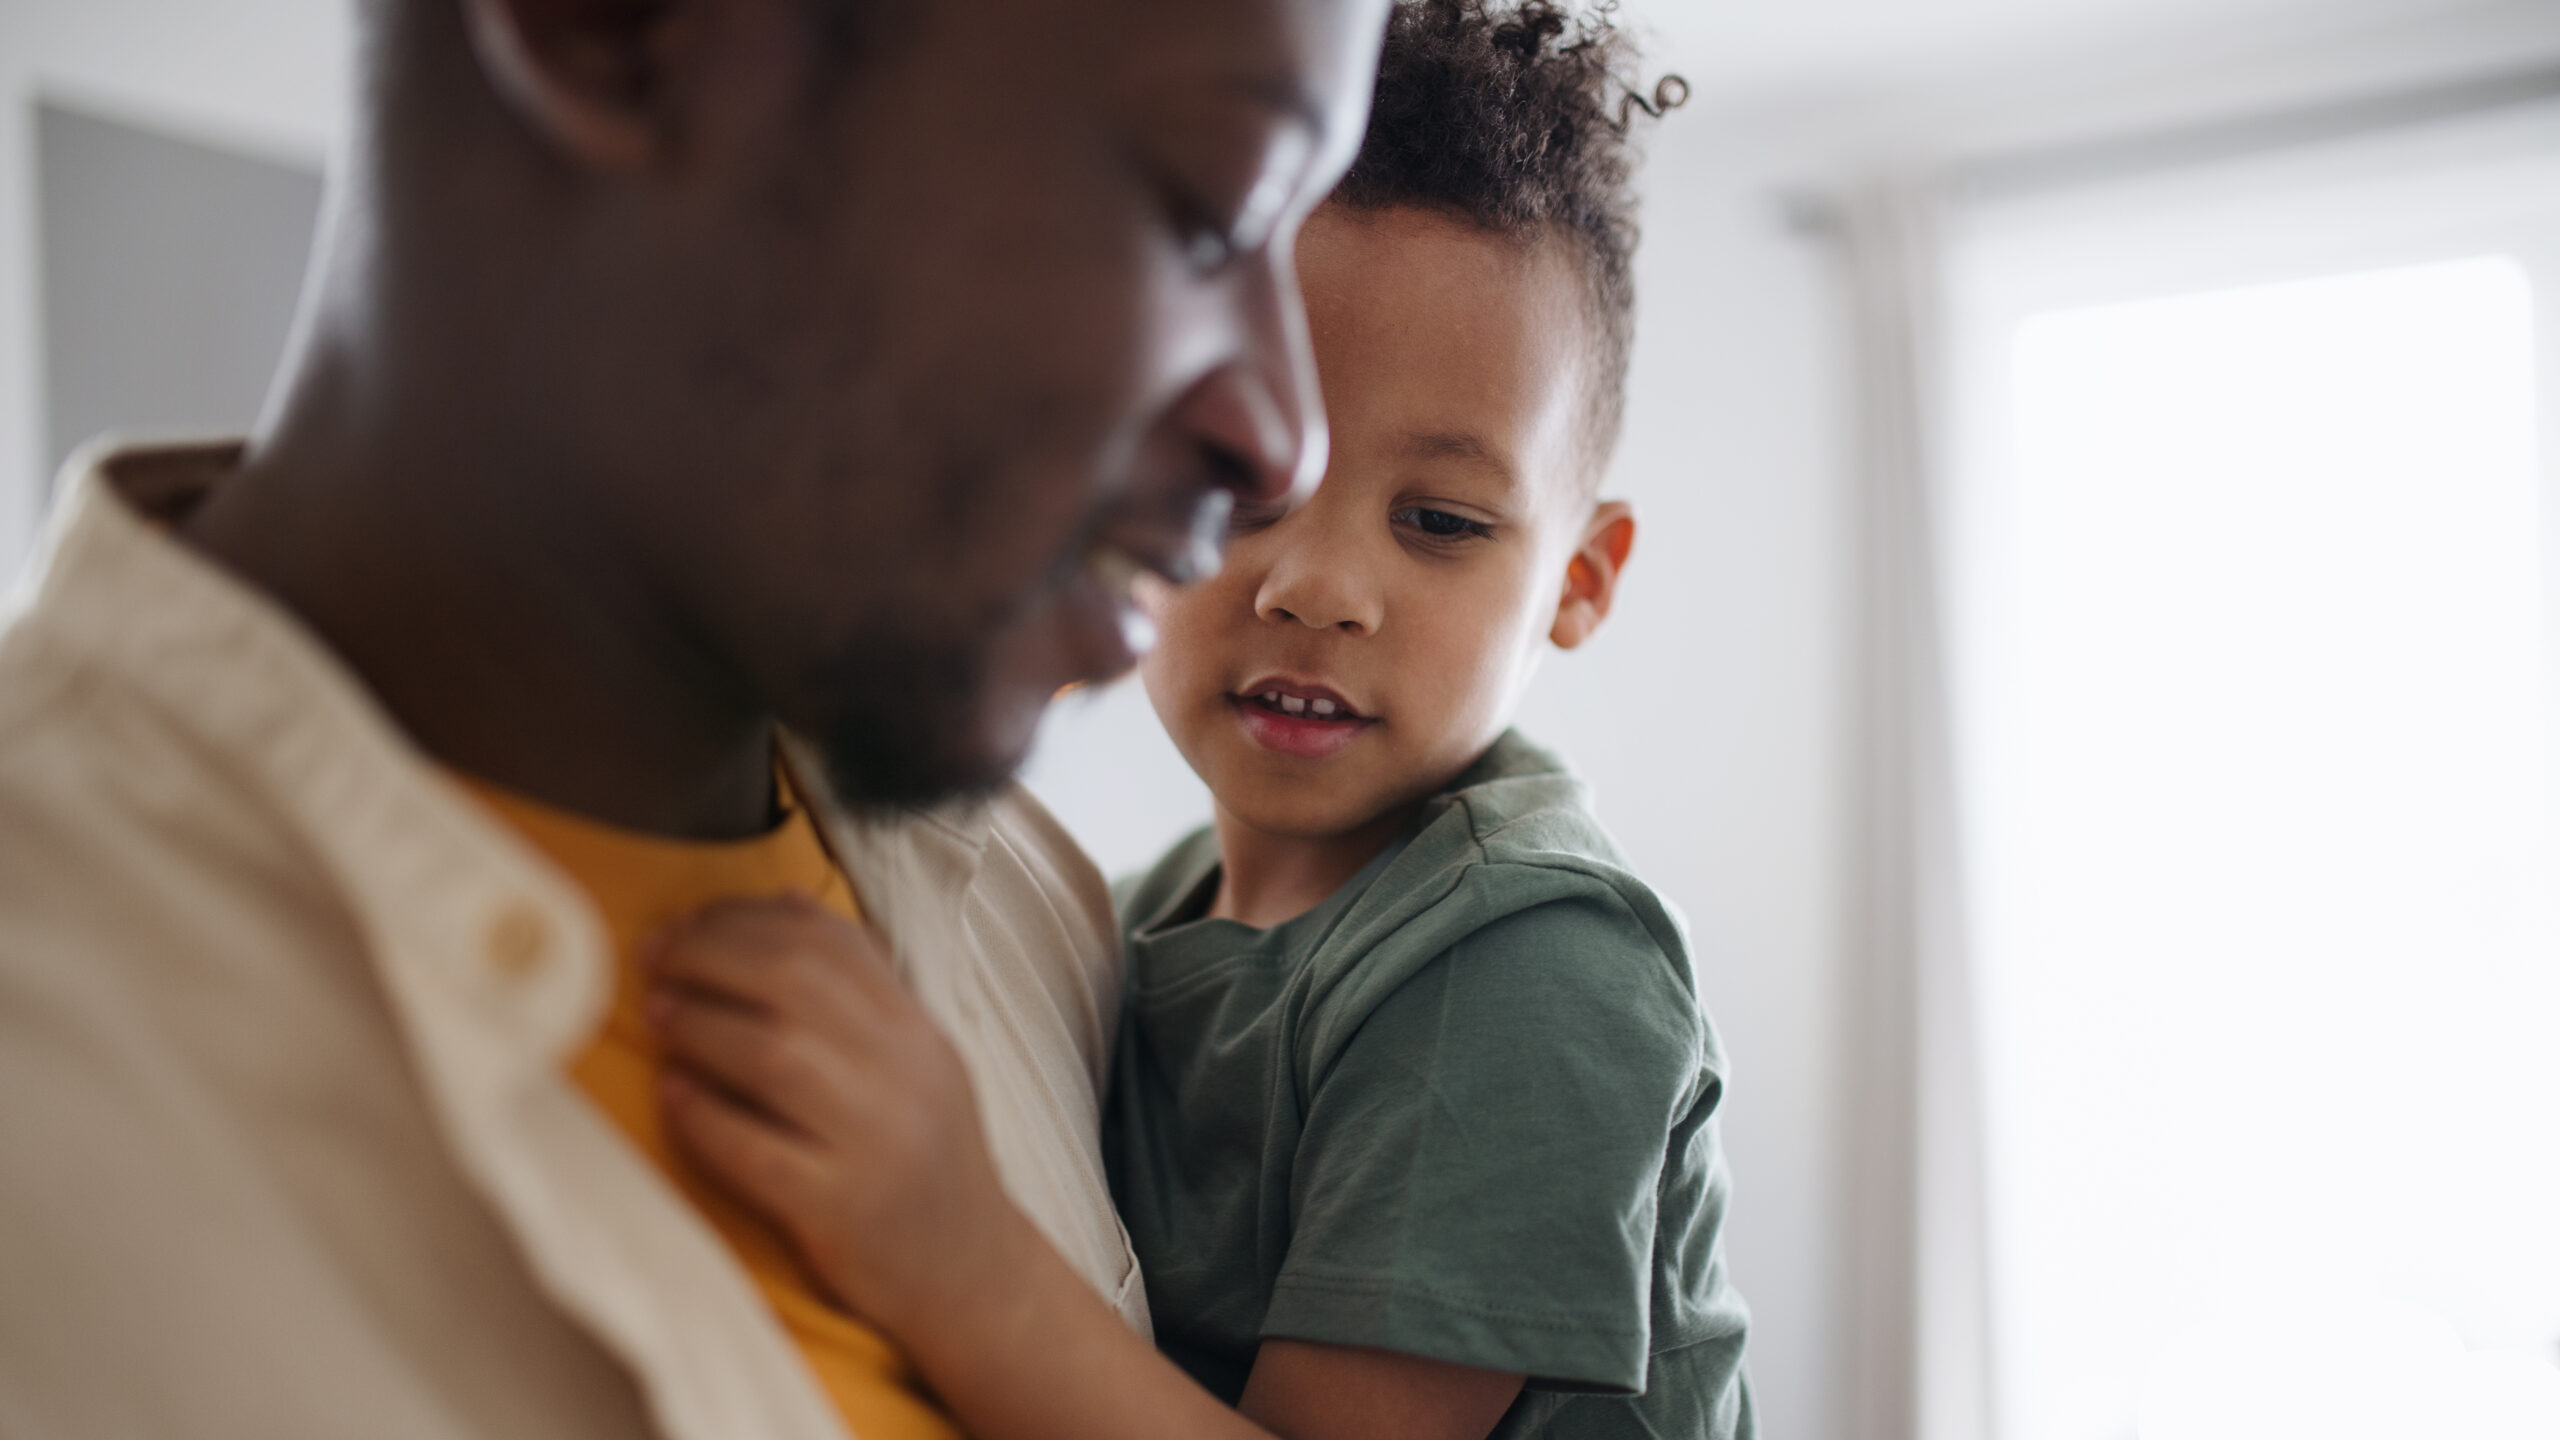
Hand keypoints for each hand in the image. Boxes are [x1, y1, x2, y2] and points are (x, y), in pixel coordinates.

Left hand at [644, 894, 1023, 1335]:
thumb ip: (858, 987)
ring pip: (776, 1058)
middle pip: (795, 982)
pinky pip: (760, 1154)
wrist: (971, 1271)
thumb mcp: (913, 1057)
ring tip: (657, 1016)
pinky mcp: (843, 1208)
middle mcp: (903, 1073)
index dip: (743, 919)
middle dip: (708, 958)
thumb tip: (784, 902)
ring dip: (701, 1027)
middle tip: (654, 960)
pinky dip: (706, 1120)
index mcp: (914, 1029)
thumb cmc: (923, 1158)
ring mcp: (875, 1141)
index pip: (828, 941)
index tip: (684, 924)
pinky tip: (673, 1098)